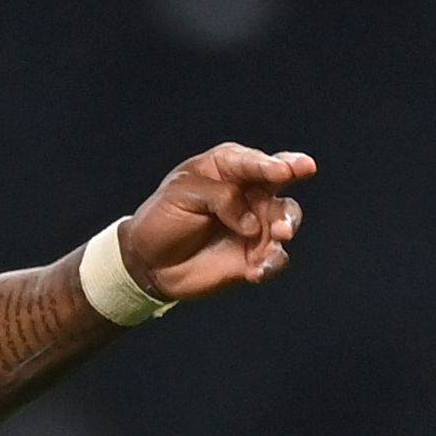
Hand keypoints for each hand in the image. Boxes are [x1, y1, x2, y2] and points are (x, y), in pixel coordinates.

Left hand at [116, 143, 316, 301]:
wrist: (148, 260)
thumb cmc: (163, 216)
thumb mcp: (183, 193)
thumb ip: (222, 197)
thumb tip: (253, 223)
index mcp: (230, 167)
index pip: (256, 163)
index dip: (272, 165)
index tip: (285, 171)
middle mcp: (250, 193)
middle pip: (283, 190)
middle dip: (287, 200)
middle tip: (284, 216)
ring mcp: (257, 225)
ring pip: (285, 221)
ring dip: (286, 227)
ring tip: (280, 235)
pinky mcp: (255, 256)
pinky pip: (274, 259)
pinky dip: (271, 264)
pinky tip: (256, 272)